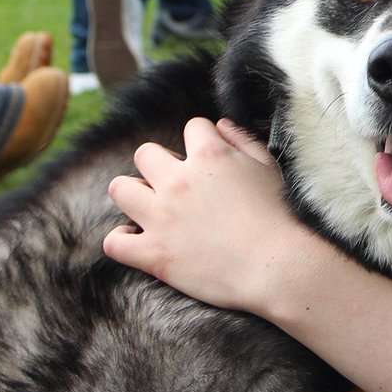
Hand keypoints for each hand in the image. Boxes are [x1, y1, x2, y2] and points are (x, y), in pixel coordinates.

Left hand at [104, 117, 305, 314]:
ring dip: (132, 195)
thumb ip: (242, 139)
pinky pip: (114, 242)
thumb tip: (220, 125)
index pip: (192, 127)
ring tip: (149, 207)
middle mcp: (178, 180)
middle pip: (145, 153)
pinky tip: (137, 240)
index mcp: (210, 154)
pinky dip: (121, 241)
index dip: (202, 142)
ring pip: (119, 189)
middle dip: (158, 165)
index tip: (209, 161)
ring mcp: (162, 216)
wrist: (275, 266)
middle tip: (176, 186)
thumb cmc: (277, 217)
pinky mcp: (154, 253)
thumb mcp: (267, 167)